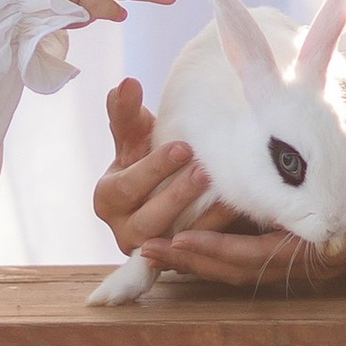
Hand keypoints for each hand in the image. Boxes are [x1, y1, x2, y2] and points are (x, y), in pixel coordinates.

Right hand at [93, 77, 213, 259]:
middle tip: (205, 171)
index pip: (125, 188)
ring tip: (225, 193)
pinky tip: (238, 212)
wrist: (163, 189)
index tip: (183, 147)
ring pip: (173, 240)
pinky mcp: (178, 261)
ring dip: (200, 218)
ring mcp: (152, 249)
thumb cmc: (147, 157)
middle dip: (176, 196)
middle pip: (147, 220)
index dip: (153, 169)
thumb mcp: (135, 138)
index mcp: (107, 198)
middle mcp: (124, 229)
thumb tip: (125, 84)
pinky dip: (217, 233)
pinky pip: (197, 253)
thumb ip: (127, 114)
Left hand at [131, 194, 345, 290]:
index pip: (258, 257)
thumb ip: (333, 182)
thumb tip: (304, 192)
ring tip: (154, 248)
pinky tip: (186, 240)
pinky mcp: (299, 247)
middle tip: (147, 249)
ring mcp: (305, 258)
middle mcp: (311, 261)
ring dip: (197, 259)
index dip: (217, 250)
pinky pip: (250, 256)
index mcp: (324, 248)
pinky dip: (216, 251)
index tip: (180, 238)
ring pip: (240, 268)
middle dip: (193, 261)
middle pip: (239, 270)